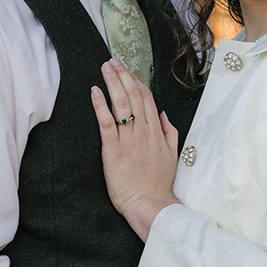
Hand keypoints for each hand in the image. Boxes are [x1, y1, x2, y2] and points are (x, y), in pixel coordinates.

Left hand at [92, 60, 178, 240]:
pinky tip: (95, 91)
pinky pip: (106, 123)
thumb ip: (169, 132)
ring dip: (112, 83)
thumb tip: (164, 115)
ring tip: (104, 68)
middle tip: (112, 61)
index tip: (127, 70)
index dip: (136, 81)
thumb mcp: (172, 156)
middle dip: (122, 75)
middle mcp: (144, 132)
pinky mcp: (114, 150)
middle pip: (134, 95)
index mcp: (156, 132)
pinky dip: (100, 105)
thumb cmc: (158, 184)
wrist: (151, 205)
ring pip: (122, 104)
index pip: (147, 99)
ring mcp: (129, 140)